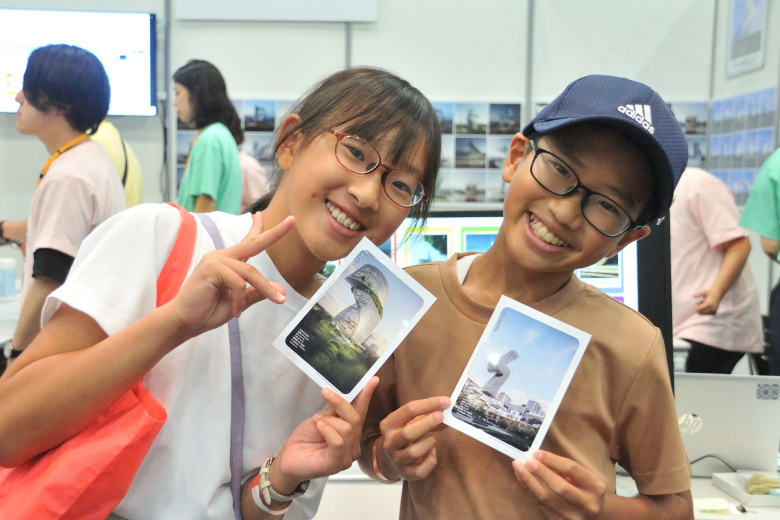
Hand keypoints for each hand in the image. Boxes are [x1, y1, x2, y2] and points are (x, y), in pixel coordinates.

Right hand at [168, 213, 293, 338]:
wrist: (183, 322)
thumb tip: (281, 290)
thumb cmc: (207, 312)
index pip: (247, 242)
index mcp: (228, 262)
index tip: (262, 214)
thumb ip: (256, 294)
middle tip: (292, 221)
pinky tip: (235, 311)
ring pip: (250, 272)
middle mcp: (222, 257)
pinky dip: (240, 299)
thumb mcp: (239, 303)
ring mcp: (215, 260)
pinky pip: (238, 282)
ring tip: (273, 302)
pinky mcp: (211, 268)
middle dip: (275, 233)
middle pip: (253, 243)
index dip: (258, 228)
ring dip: (264, 289)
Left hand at [270, 377, 379, 493]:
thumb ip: (334, 410)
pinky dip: (328, 431)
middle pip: (355, 418)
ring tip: (316, 421)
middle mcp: (354, 443)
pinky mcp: (338, 463)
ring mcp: (348, 456)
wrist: (289, 458)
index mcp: (351, 431)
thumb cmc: (305, 438)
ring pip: (346, 429)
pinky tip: (319, 427)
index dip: (366, 395)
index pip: (361, 411)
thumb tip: (346, 394)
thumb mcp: (321, 418)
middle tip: (325, 393)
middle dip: (340, 403)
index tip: (373, 379)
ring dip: (328, 420)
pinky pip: (338, 442)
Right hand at [377, 396, 449, 480]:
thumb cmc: (403, 435)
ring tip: (431, 439)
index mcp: (388, 425)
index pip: (408, 410)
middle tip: (441, 416)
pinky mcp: (405, 474)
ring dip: (429, 442)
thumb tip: (446, 411)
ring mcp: (396, 460)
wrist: (388, 460)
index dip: (429, 404)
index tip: (445, 401)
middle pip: (408, 433)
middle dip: (428, 423)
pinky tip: (431, 453)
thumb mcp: (409, 422)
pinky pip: (421, 470)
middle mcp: (389, 443)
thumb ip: (426, 416)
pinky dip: (430, 460)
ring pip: (415, 452)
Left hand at [513, 451, 605, 519]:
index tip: (537, 453)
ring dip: (529, 481)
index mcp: (596, 487)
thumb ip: (564, 467)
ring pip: (546, 499)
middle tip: (528, 461)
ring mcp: (573, 517)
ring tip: (519, 468)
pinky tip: (524, 479)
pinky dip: (530, 490)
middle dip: (541, 472)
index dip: (552, 460)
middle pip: (560, 487)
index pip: (572, 469)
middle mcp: (587, 505)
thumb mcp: (583, 476)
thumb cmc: (585, 489)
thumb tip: (539, 458)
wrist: (594, 513)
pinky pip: (541, 505)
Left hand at [693, 287, 722, 314]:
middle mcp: (712, 309)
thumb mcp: (704, 291)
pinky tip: (705, 306)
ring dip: (700, 310)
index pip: (699, 309)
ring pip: (702, 314)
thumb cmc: (710, 292)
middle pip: (700, 312)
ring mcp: (714, 311)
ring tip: (702, 304)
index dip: (695, 307)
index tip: (695, 303)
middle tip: (698, 303)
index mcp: (710, 304)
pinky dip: (703, 311)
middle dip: (697, 308)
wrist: (718, 293)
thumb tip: (694, 296)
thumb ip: (699, 294)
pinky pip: (705, 314)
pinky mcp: (714, 313)